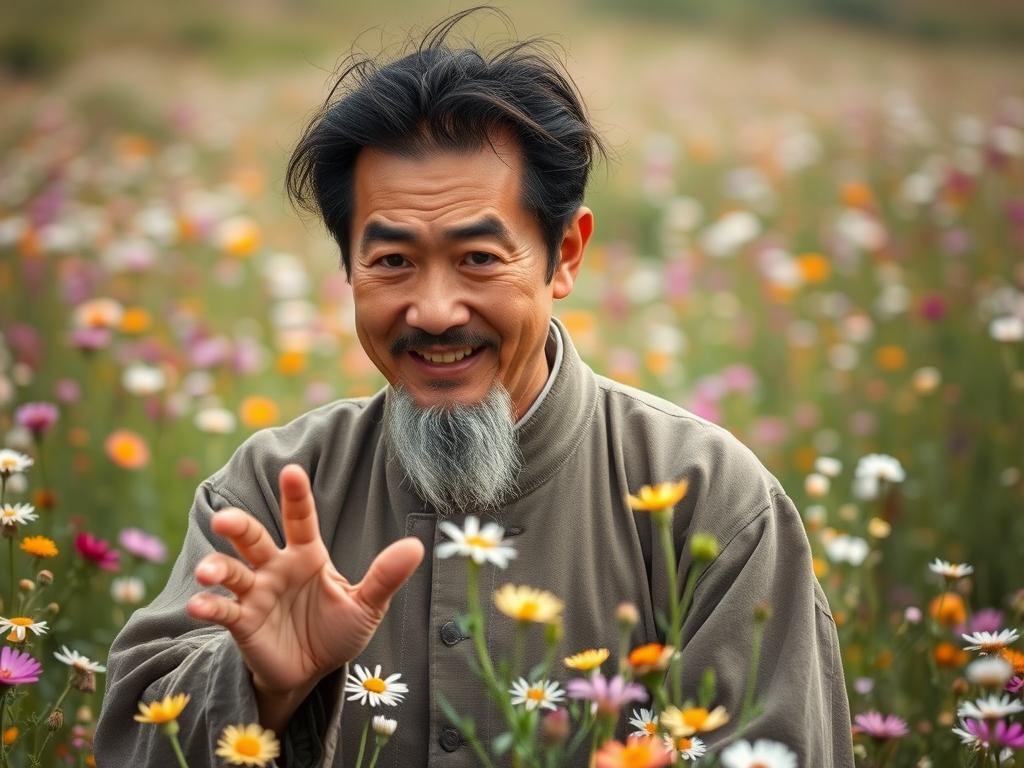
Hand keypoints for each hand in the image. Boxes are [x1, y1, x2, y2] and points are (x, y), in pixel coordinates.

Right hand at [185, 464, 423, 729]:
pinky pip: (223, 611)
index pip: (300, 519)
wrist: (312, 671)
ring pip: (231, 572)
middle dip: (237, 526)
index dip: (295, 495)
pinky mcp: (242, 623)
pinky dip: (209, 608)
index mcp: (308, 555)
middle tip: (225, 519)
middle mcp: (276, 567)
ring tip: (208, 571)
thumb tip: (417, 546)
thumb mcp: (366, 605)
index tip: (291, 470)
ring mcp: (255, 593)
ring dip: (216, 568)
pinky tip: (200, 606)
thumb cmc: (337, 630)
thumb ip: (385, 576)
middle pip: (252, 538)